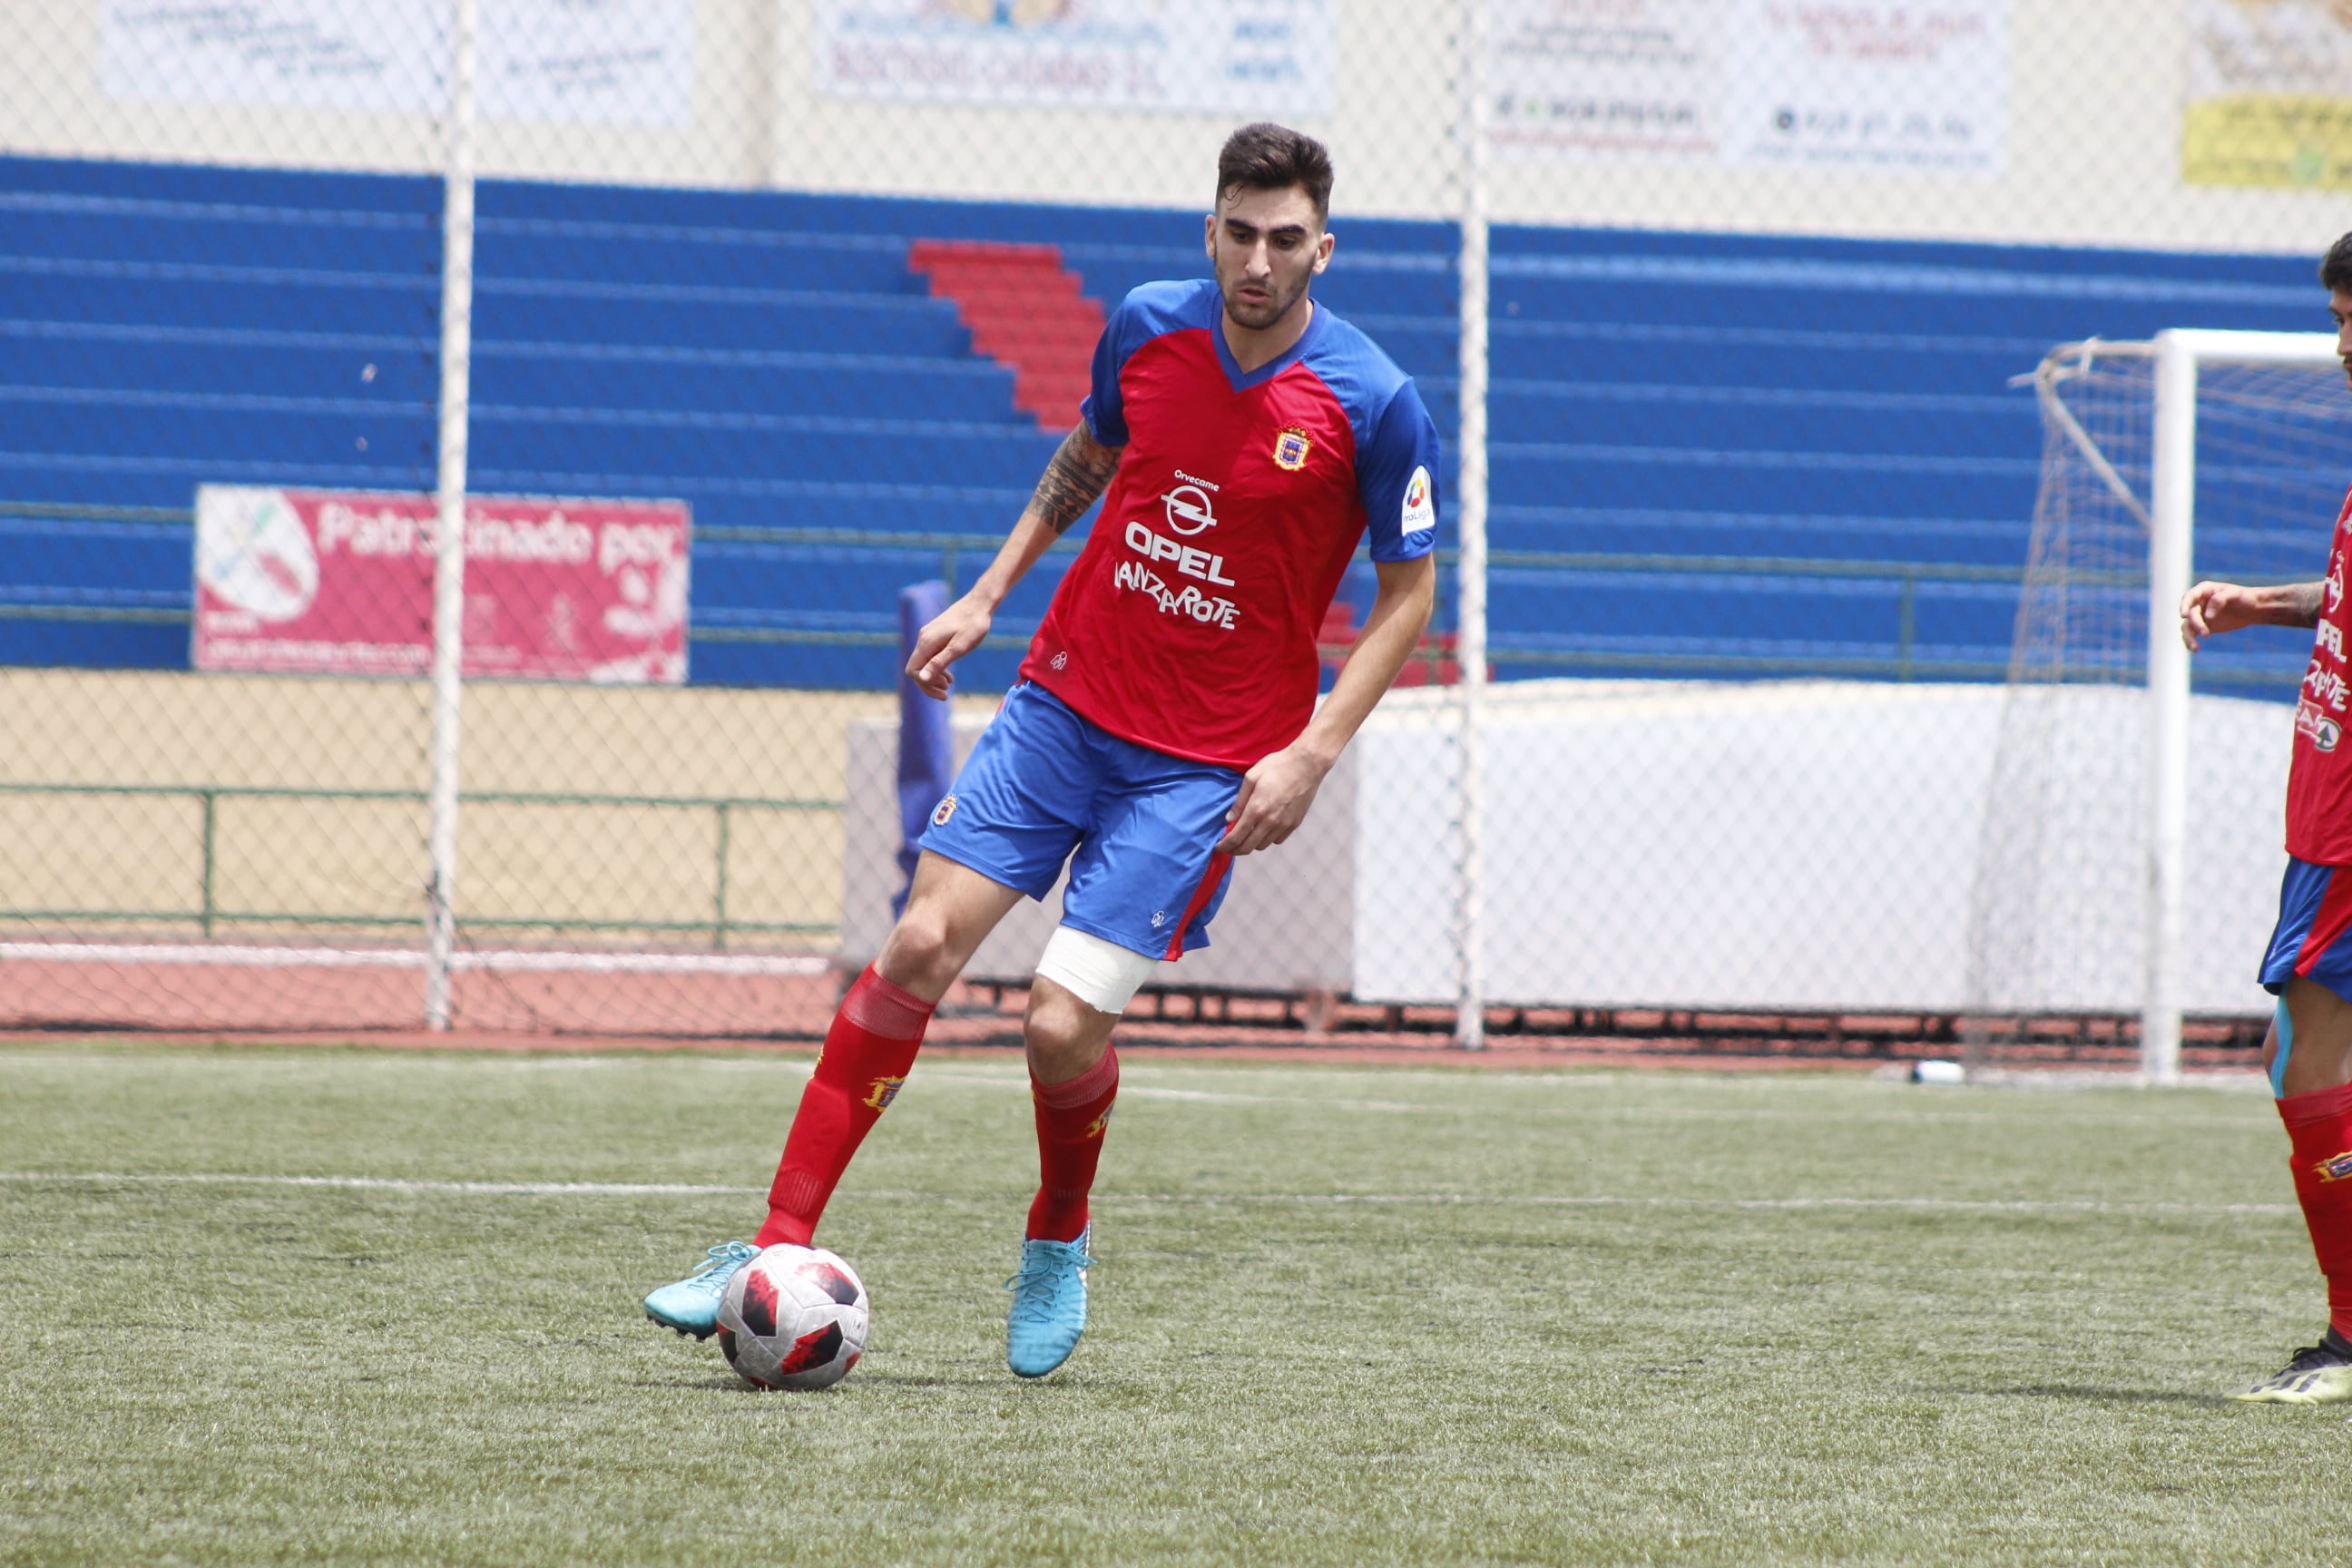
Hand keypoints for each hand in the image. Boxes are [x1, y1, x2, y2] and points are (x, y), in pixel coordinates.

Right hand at [905, 595, 993, 697]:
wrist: (980, 603)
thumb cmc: (973, 625)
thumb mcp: (958, 648)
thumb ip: (939, 663)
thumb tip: (921, 679)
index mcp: (927, 642)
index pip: (913, 671)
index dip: (925, 685)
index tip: (943, 693)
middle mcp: (923, 638)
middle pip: (916, 668)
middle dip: (929, 683)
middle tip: (946, 692)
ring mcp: (929, 635)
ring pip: (923, 661)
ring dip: (934, 676)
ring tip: (949, 685)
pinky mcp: (936, 634)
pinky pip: (930, 654)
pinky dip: (937, 666)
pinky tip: (949, 675)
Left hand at [1215, 743, 1330, 854]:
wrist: (1306, 765)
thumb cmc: (1277, 766)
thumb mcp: (1251, 777)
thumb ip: (1239, 801)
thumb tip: (1229, 819)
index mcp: (1256, 809)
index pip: (1236, 837)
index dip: (1225, 846)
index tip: (1218, 848)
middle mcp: (1270, 821)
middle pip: (1248, 847)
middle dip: (1235, 850)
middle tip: (1228, 847)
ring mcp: (1284, 824)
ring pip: (1262, 845)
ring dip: (1251, 844)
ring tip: (1246, 836)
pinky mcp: (1294, 824)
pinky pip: (1277, 840)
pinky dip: (1267, 839)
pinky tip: (1263, 830)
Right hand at [2179, 581, 2261, 650]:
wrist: (2253, 609)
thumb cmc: (2245, 597)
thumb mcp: (2235, 594)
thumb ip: (2220, 600)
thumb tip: (2207, 616)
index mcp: (2204, 590)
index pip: (2189, 597)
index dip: (2184, 605)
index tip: (2184, 615)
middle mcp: (2198, 603)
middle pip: (2189, 614)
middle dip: (2195, 624)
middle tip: (2206, 634)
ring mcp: (2199, 615)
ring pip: (2187, 626)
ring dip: (2189, 637)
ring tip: (2195, 648)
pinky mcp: (2201, 627)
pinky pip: (2191, 635)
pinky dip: (2190, 642)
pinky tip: (2194, 649)